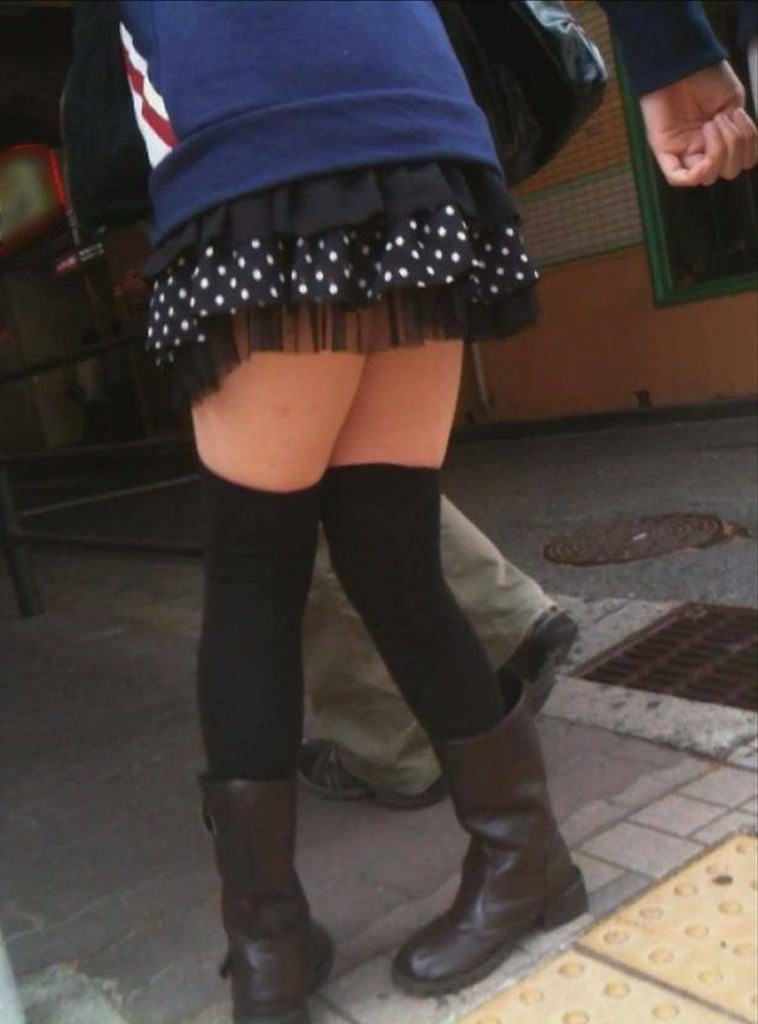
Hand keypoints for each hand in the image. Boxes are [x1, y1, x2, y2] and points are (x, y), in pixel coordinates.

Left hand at [640, 61, 757, 186]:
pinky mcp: (664, 150)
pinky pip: (678, 178)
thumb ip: (739, 134)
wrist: (684, 60)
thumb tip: (744, 160)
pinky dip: (698, 171)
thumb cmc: (707, 76)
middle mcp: (702, 148)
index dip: (749, 149)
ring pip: (708, 177)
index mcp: (720, 138)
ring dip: (720, 150)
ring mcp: (683, 151)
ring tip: (713, 120)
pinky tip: (705, 147)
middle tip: (724, 117)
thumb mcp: (734, 103)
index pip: (740, 162)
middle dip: (735, 147)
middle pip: (727, 172)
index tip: (742, 116)